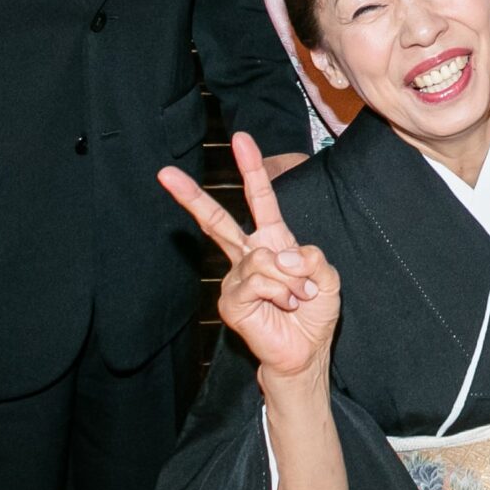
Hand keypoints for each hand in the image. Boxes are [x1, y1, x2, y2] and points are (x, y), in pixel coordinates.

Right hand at [160, 131, 340, 383]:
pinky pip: (257, 281)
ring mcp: (236, 278)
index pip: (261, 199)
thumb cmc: (314, 313)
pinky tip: (284, 305)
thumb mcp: (326, 276)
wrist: (306, 351)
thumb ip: (311, 256)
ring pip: (263, 258)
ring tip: (297, 297)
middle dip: (191, 196)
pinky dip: (280, 292)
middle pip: (217, 220)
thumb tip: (278, 253)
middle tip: (163, 172)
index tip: (241, 138)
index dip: (251, 168)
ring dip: (290, 278)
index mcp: (273, 241)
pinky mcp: (230, 300)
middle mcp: (248, 255)